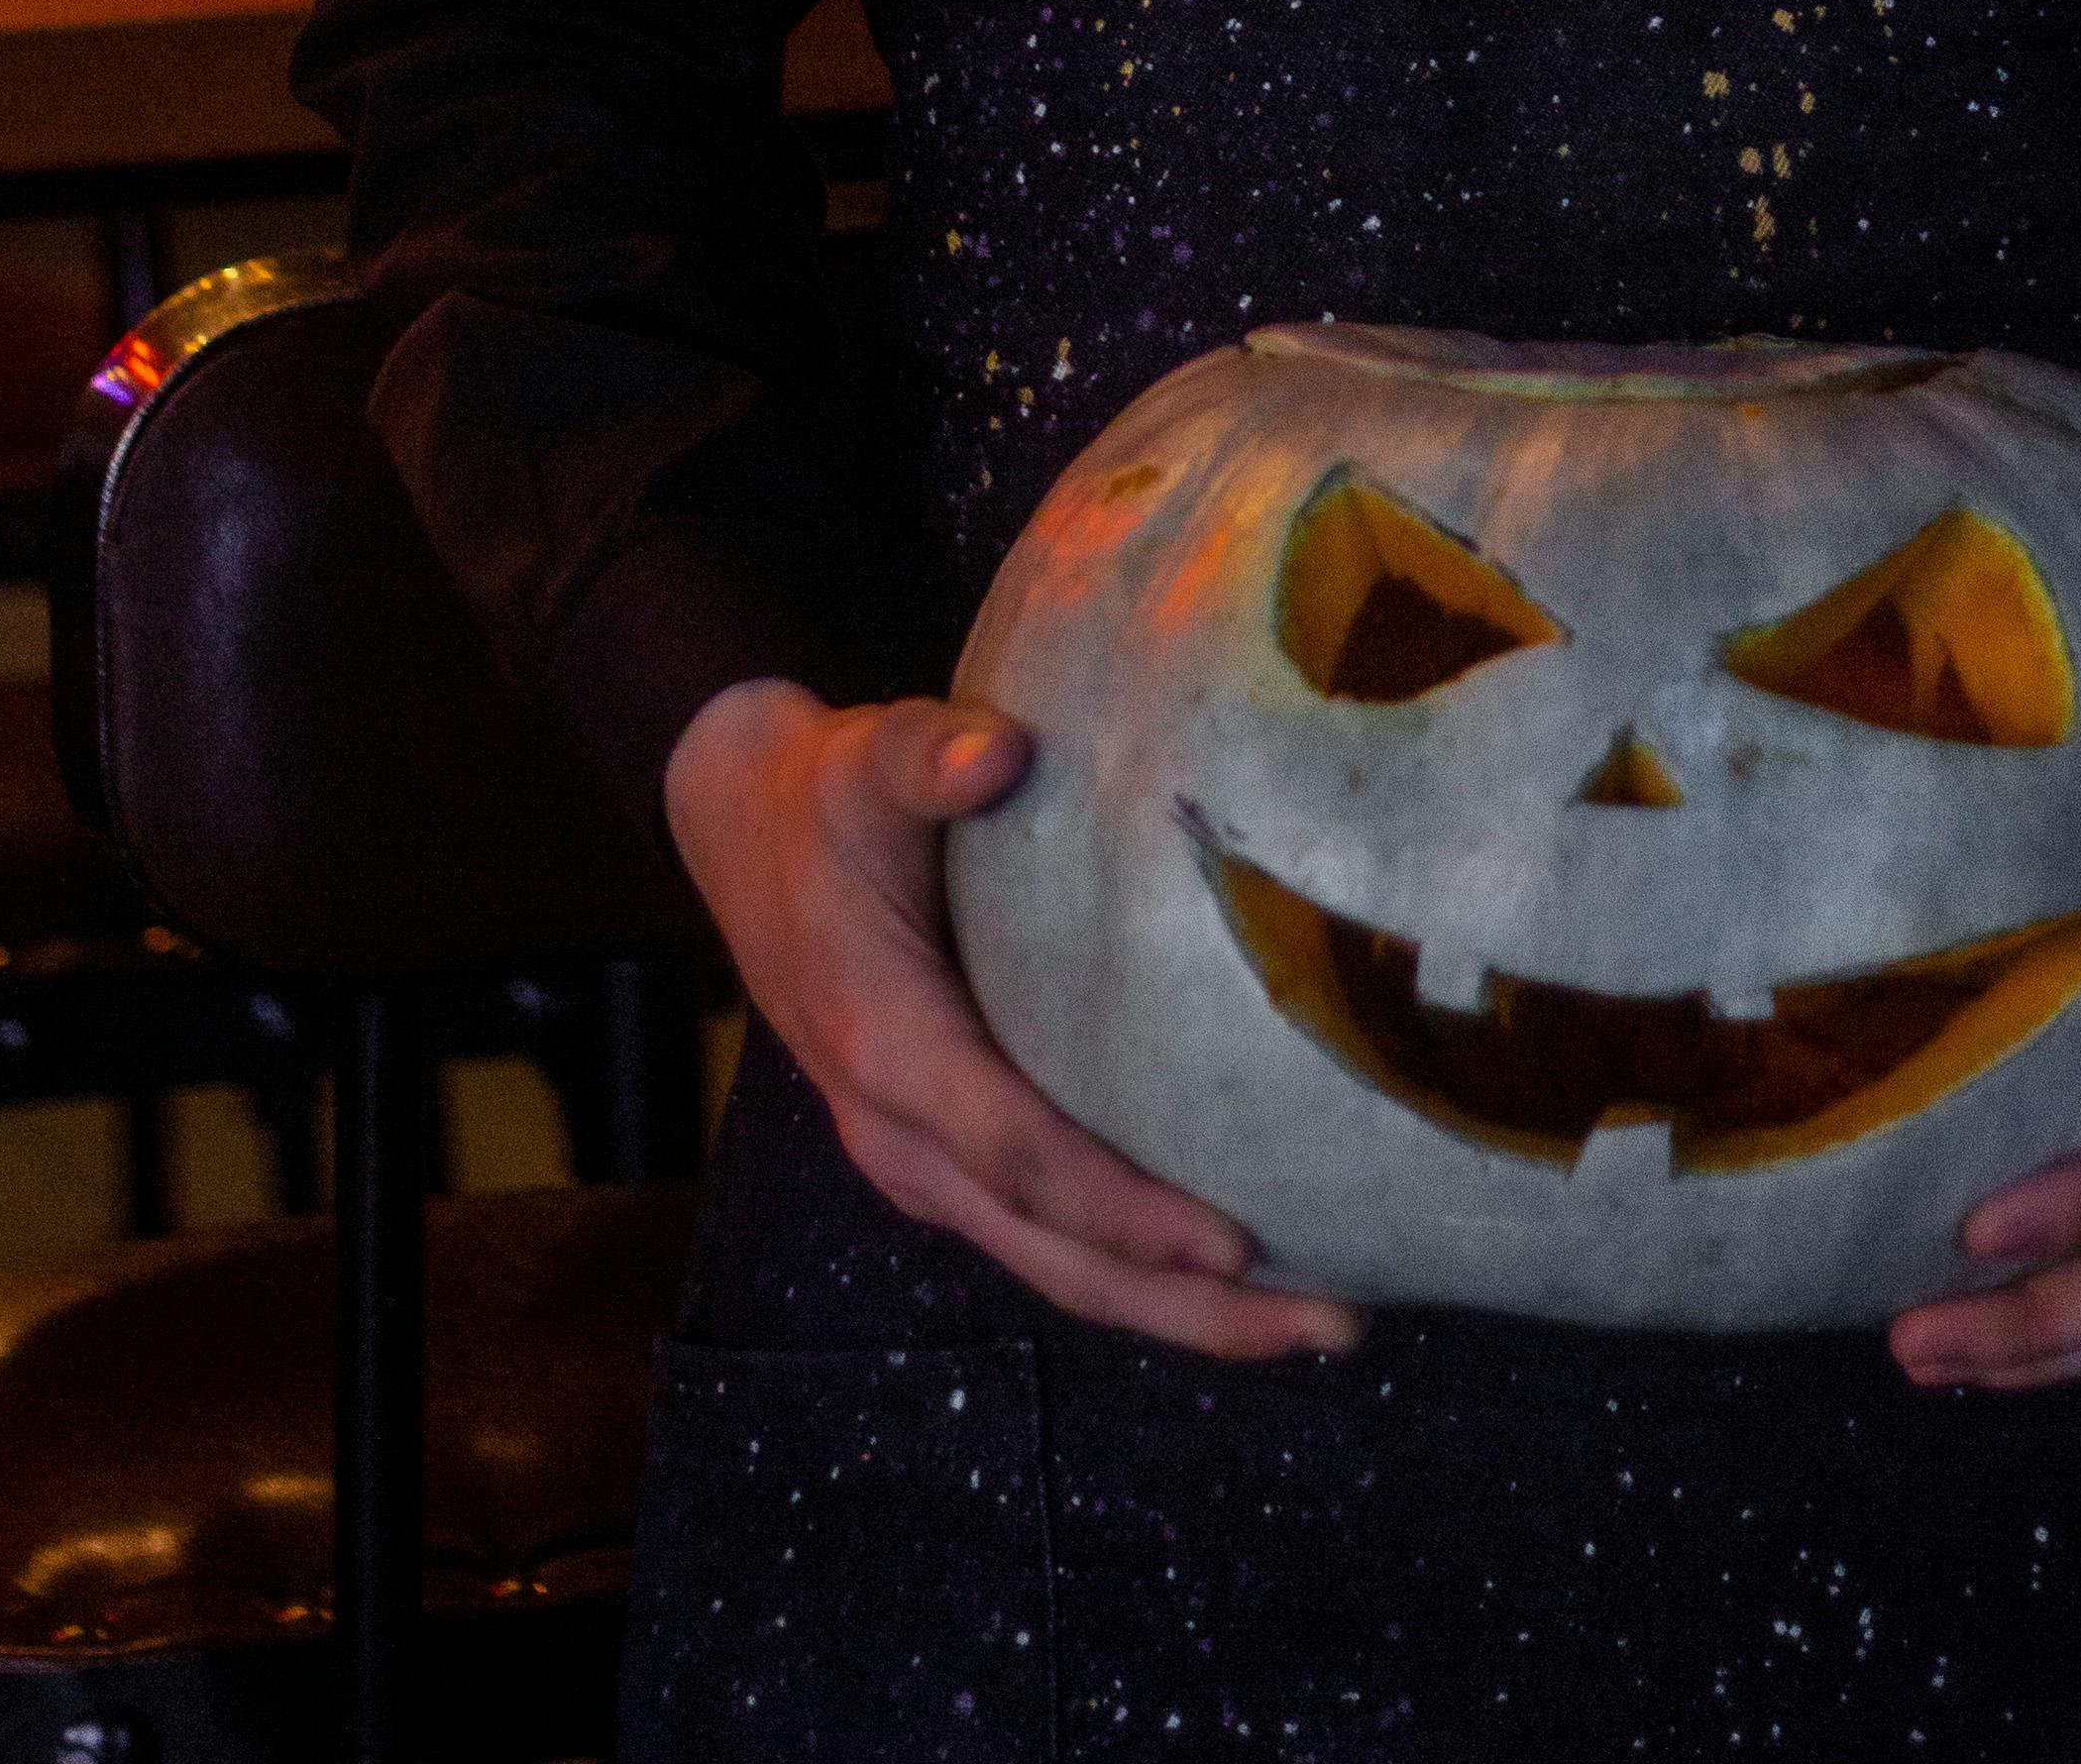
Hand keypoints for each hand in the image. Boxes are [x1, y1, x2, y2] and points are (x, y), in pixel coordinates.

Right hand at [663, 677, 1359, 1360]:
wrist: (747, 839)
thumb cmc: (828, 800)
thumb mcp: (866, 760)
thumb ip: (927, 754)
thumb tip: (997, 751)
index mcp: (889, 1047)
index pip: (1018, 1154)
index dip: (1124, 1209)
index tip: (1235, 1244)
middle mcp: (901, 1134)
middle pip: (1055, 1254)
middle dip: (1188, 1305)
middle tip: (1333, 1328)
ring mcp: (920, 1161)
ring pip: (1055, 1264)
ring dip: (1178, 1308)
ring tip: (1320, 1320)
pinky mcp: (945, 1157)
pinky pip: (1045, 1234)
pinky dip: (1137, 1266)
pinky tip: (1234, 1267)